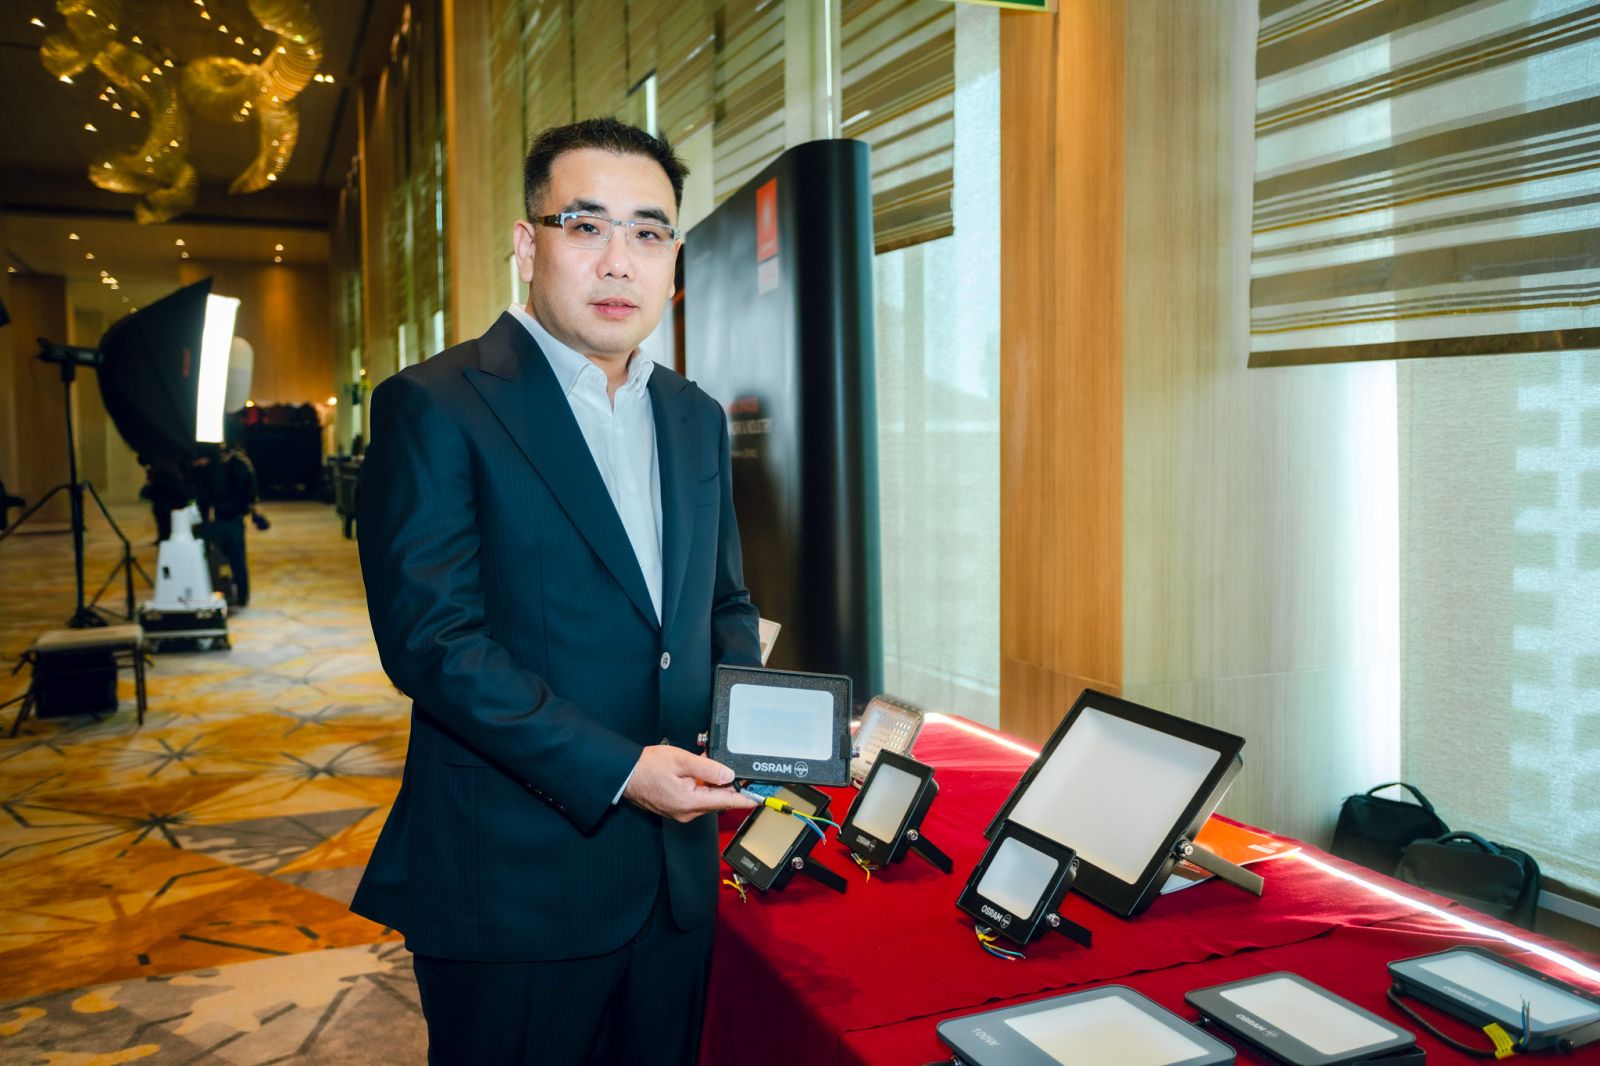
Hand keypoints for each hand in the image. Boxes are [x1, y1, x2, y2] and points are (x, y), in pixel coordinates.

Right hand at [622, 745, 757, 822]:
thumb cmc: (647, 767)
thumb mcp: (681, 761)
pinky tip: (692, 771)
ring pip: (705, 796)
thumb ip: (708, 768)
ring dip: (708, 781)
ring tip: (698, 762)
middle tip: (718, 762)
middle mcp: (687, 812)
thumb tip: (728, 775)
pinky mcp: (675, 808)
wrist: (624, 774)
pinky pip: (695, 796)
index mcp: (690, 802)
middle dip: (722, 781)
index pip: (726, 801)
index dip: (745, 799)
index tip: (759, 799)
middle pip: (716, 798)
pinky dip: (698, 784)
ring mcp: (681, 812)